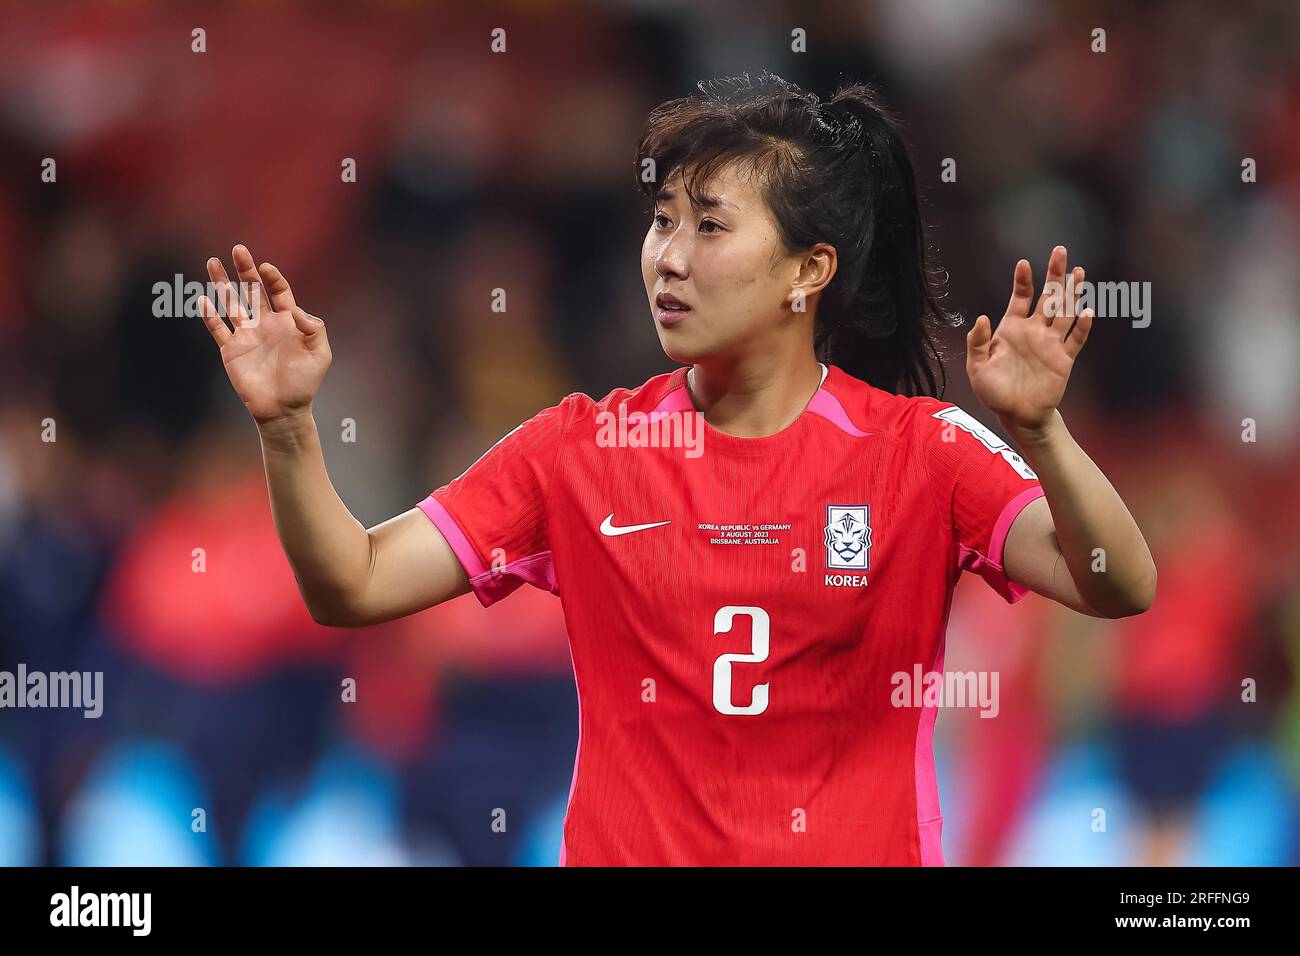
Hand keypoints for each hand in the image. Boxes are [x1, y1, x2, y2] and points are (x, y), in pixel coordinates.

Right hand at [198, 244, 330, 425]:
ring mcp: (246, 335)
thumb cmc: (305, 383)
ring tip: (212, 262)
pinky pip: (217, 329)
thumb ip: (313, 329)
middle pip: (252, 290)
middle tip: (238, 249)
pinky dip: (209, 315)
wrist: (283, 409)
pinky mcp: (231, 350)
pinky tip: (202, 299)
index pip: (278, 291)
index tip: (266, 268)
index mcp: (287, 321)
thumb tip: (296, 311)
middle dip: (245, 270)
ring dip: (221, 284)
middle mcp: (265, 323)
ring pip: (231, 303)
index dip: (272, 278)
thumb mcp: (320, 354)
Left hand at [966, 245, 1092, 437]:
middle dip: (1055, 274)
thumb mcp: (977, 367)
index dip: (1023, 281)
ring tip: (1079, 271)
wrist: (1017, 415)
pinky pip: (1076, 339)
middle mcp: (1034, 331)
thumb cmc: (994, 391)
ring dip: (1073, 292)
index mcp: (1012, 329)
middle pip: (1048, 297)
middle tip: (1060, 250)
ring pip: (1065, 312)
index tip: (1023, 264)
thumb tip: (982, 318)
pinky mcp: (1064, 359)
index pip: (1020, 298)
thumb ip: (977, 343)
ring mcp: (1051, 343)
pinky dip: (1083, 326)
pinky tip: (1087, 310)